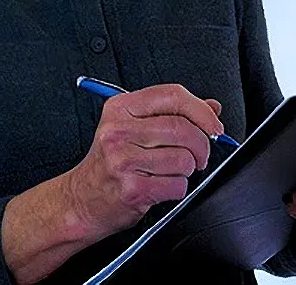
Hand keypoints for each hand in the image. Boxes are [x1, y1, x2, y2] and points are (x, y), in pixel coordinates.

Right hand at [60, 83, 226, 237]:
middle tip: (200, 156)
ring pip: (184, 159)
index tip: (214, 125)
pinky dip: (178, 189)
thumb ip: (171, 113)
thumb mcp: (132, 128)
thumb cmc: (109, 164)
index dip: (202, 110)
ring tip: (171, 172)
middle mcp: (118, 131)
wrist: (81, 200)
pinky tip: (162, 187)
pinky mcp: (131, 189)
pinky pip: (177, 186)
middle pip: (182, 128)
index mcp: (120, 108)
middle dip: (202, 145)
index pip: (173, 95)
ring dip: (188, 170)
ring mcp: (123, 160)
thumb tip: (212, 107)